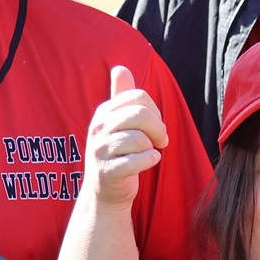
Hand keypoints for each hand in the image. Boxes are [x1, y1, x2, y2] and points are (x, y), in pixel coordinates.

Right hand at [85, 65, 168, 207]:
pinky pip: (138, 160)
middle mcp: (98, 128)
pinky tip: (147, 162)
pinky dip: (150, 160)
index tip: (156, 126)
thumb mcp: (118, 123)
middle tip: (161, 140)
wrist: (106, 191)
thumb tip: (119, 68)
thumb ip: (120, 96)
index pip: (138, 97)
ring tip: (145, 153)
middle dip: (157, 128)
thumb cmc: (118, 154)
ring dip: (151, 148)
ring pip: (140, 139)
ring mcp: (100, 151)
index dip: (155, 111)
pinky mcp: (107, 172)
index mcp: (104, 112)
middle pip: (139, 114)